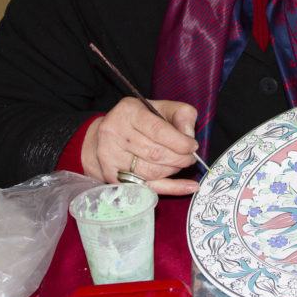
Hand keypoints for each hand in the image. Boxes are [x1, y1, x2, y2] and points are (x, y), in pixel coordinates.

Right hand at [82, 97, 200, 194]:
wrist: (104, 137)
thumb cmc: (138, 121)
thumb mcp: (161, 107)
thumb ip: (181, 114)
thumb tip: (189, 136)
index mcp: (129, 112)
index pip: (158, 130)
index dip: (180, 142)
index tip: (192, 146)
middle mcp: (115, 133)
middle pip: (154, 153)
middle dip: (179, 158)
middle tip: (190, 158)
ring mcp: (111, 157)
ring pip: (151, 171)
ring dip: (172, 170)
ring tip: (180, 165)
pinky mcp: (112, 176)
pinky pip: (147, 186)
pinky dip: (171, 189)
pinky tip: (188, 187)